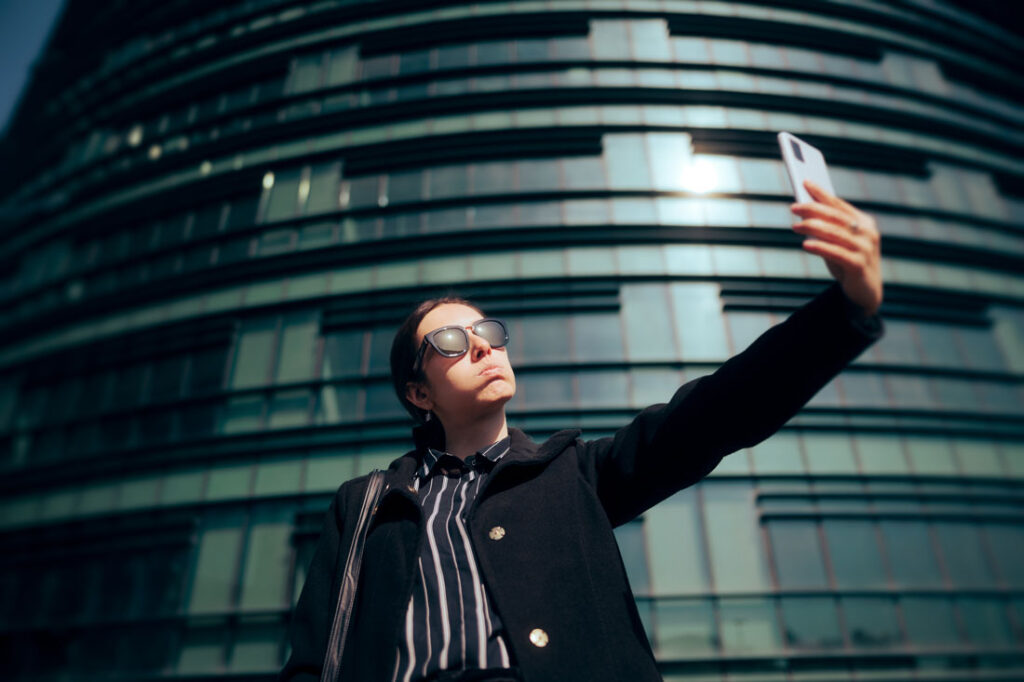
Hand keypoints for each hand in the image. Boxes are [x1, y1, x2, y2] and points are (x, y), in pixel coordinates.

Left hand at [791, 180, 882, 316]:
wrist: (864, 292)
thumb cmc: (848, 262)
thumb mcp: (838, 242)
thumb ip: (827, 227)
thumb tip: (804, 210)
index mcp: (864, 222)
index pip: (840, 204)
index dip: (822, 193)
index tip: (805, 182)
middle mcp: (868, 233)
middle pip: (837, 216)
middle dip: (813, 209)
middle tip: (794, 207)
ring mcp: (865, 249)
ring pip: (835, 233)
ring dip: (813, 227)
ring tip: (795, 226)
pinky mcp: (859, 266)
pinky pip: (836, 253)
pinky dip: (820, 247)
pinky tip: (806, 244)